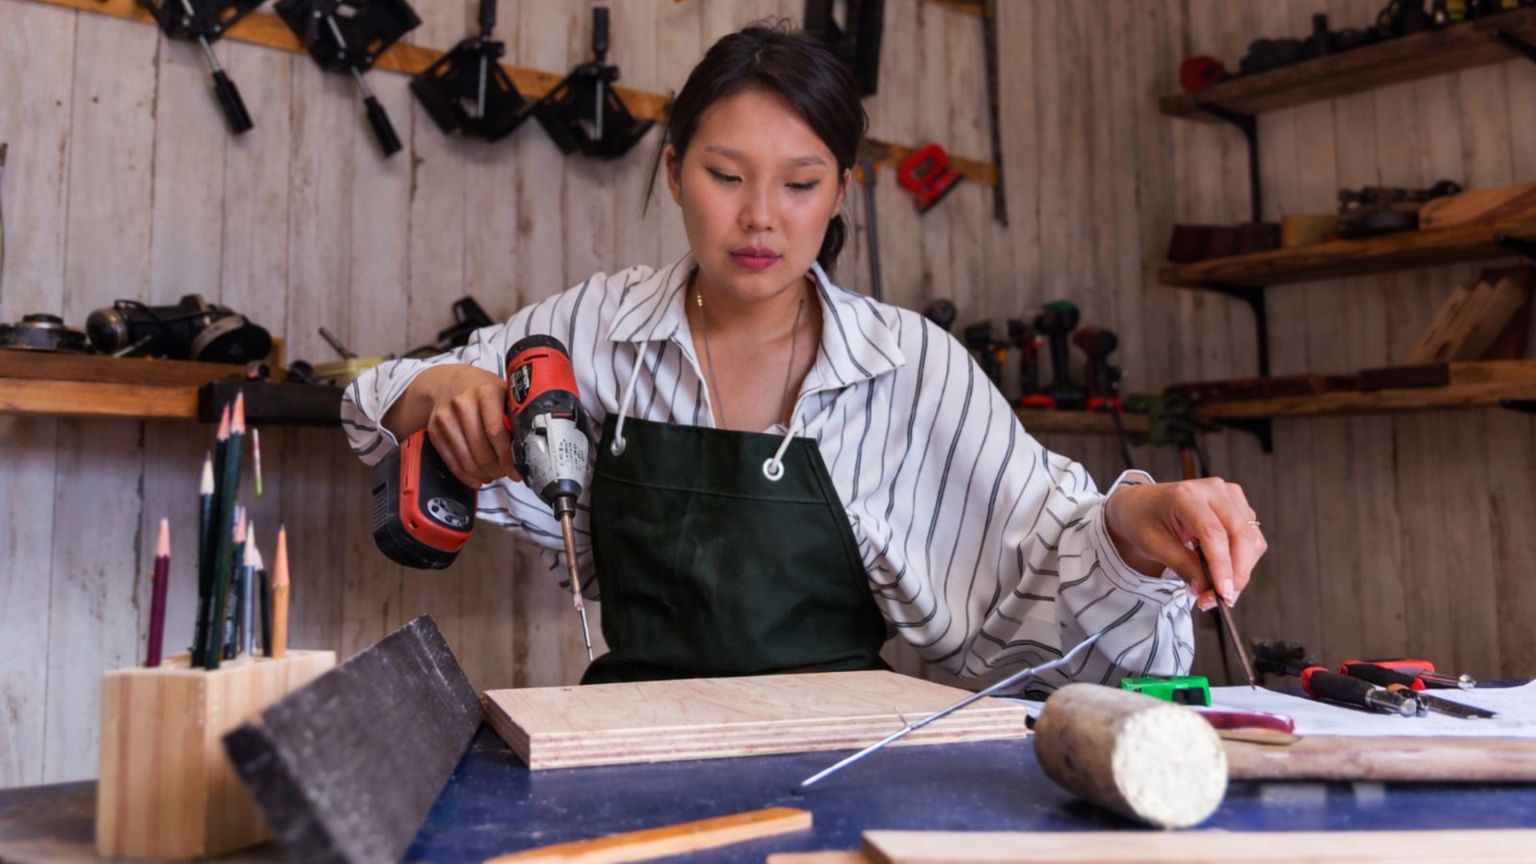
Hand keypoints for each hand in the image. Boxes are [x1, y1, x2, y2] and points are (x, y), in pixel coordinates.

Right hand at [415, 365, 519, 488]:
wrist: (447, 381)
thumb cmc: (482, 390)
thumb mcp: (503, 392)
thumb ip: (514, 414)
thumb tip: (530, 446)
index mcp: (485, 392)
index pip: (496, 432)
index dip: (507, 457)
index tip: (517, 470)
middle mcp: (462, 403)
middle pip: (481, 450)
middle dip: (497, 469)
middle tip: (506, 474)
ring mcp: (445, 417)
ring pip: (466, 460)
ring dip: (483, 474)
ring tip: (494, 475)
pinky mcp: (434, 430)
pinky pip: (451, 462)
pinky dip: (466, 475)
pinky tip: (478, 477)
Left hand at [1103, 479, 1265, 610]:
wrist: (1142, 504)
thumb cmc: (1144, 520)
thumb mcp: (1154, 546)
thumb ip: (1183, 567)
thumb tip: (1207, 592)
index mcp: (1187, 494)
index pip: (1214, 533)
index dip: (1221, 566)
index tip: (1223, 593)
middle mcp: (1214, 490)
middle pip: (1241, 535)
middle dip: (1237, 573)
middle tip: (1223, 599)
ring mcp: (1230, 496)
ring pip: (1252, 540)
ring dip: (1241, 570)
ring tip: (1218, 589)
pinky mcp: (1239, 506)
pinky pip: (1251, 538)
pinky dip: (1242, 561)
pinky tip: (1222, 571)